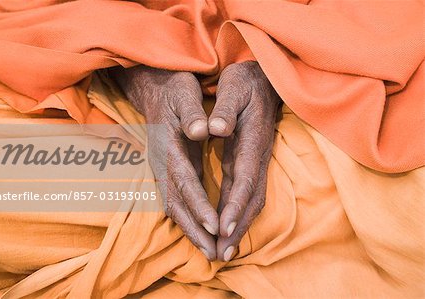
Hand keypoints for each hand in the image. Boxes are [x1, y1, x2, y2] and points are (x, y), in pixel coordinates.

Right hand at [109, 65, 218, 259]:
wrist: (155, 88)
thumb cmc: (174, 91)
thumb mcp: (184, 94)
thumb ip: (192, 113)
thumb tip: (200, 131)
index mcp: (168, 145)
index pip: (185, 180)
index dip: (199, 204)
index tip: (215, 225)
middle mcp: (161, 161)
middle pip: (176, 202)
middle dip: (194, 228)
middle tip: (213, 252)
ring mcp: (161, 168)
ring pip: (173, 205)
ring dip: (190, 229)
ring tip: (208, 251)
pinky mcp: (166, 171)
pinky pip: (173, 199)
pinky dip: (186, 219)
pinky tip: (198, 231)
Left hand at [209, 61, 280, 260]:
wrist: (265, 78)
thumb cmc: (246, 82)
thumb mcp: (234, 88)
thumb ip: (225, 110)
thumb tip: (214, 129)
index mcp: (250, 141)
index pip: (244, 178)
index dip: (234, 204)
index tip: (223, 227)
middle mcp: (256, 156)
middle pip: (250, 198)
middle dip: (237, 226)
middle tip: (222, 253)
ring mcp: (255, 161)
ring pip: (251, 199)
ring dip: (239, 226)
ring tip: (225, 250)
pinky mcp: (250, 162)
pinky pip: (247, 193)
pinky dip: (238, 213)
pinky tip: (228, 226)